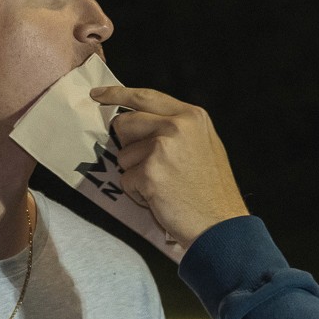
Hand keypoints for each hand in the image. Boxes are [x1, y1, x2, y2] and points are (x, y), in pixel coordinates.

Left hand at [90, 86, 250, 248]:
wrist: (220, 224)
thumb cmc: (211, 190)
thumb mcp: (203, 144)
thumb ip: (176, 128)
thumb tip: (139, 122)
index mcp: (191, 116)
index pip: (145, 97)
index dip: (117, 95)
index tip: (97, 94)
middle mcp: (176, 125)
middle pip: (125, 123)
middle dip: (127, 145)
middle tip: (147, 165)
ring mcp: (162, 148)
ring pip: (123, 154)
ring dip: (135, 173)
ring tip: (163, 185)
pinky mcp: (149, 172)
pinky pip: (125, 180)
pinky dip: (138, 193)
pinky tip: (160, 199)